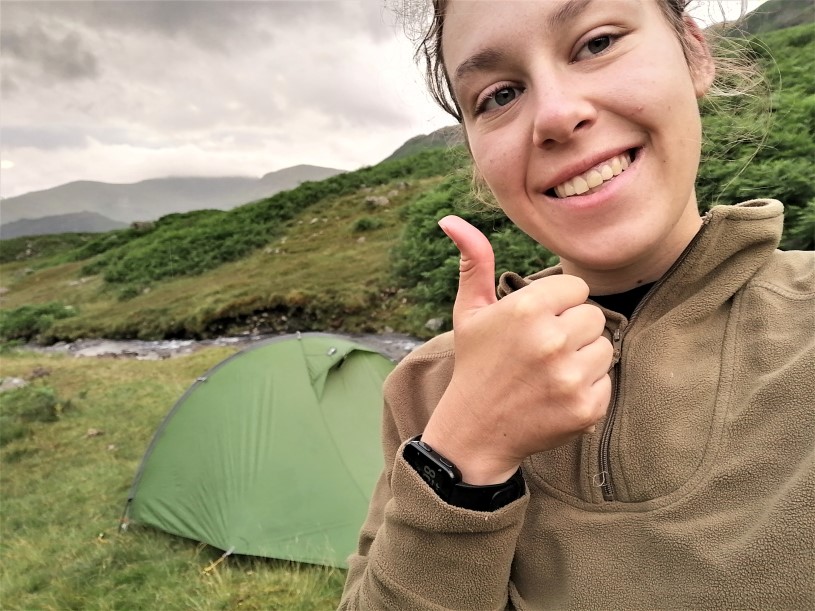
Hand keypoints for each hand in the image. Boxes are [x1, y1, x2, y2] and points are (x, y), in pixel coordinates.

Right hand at [421, 216, 612, 484]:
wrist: (474, 432)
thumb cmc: (475, 365)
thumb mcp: (470, 312)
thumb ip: (474, 262)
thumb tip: (451, 219)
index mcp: (527, 308)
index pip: (577, 288)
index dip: (558, 305)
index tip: (536, 325)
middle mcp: (551, 340)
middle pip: (594, 316)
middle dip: (573, 331)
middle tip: (542, 352)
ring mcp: (570, 377)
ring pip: (605, 348)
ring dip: (584, 359)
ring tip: (550, 374)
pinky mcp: (586, 408)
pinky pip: (607, 382)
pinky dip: (588, 390)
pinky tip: (558, 396)